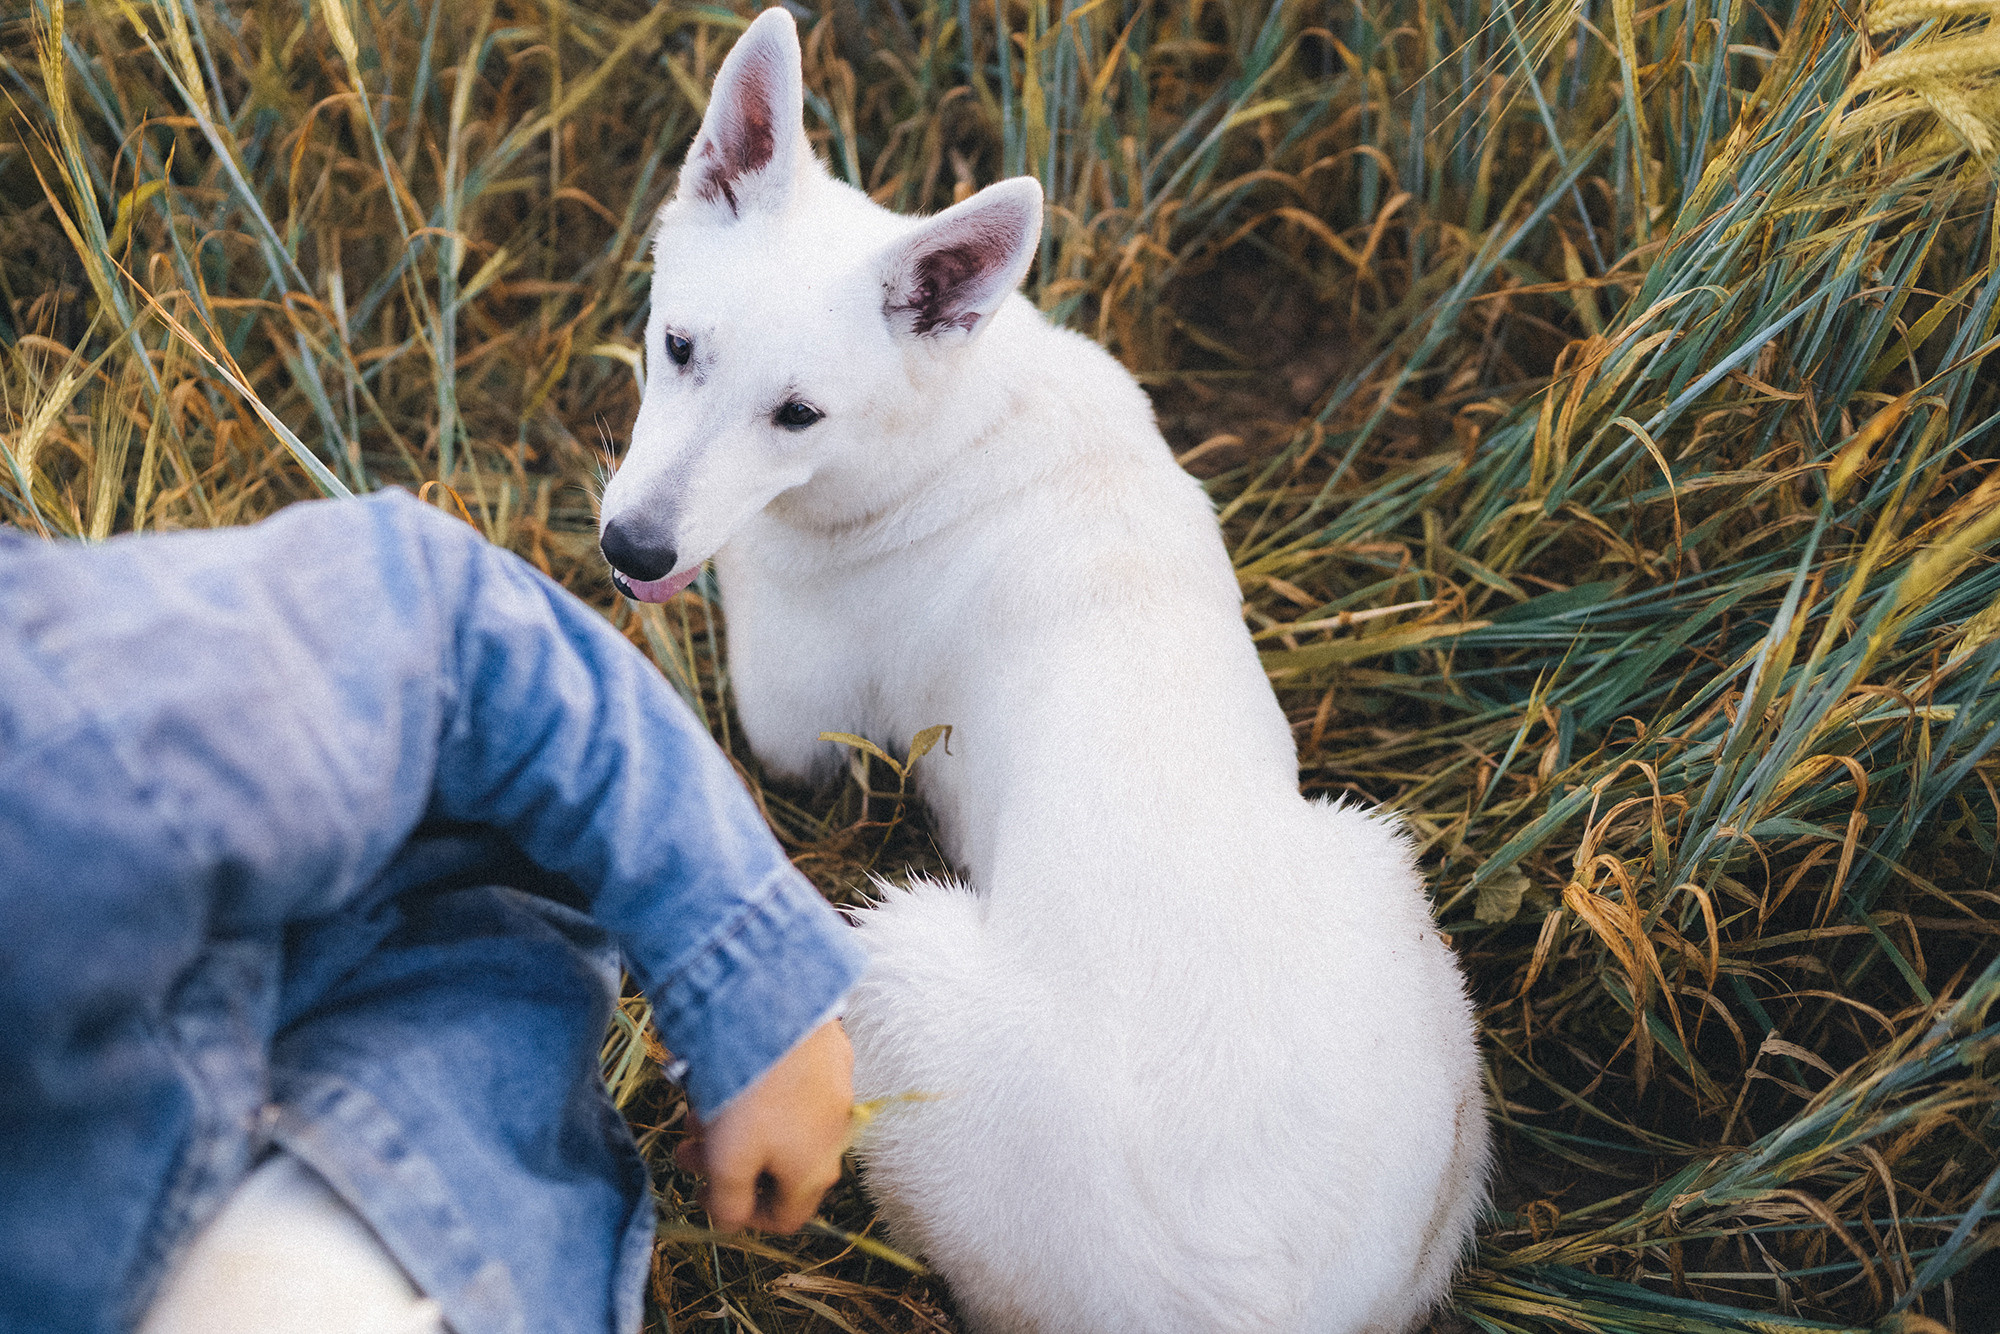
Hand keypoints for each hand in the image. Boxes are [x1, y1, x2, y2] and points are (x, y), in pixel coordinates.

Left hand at [672, 1018, 853, 1232]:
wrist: (773, 1012)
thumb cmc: (749, 1097)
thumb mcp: (727, 1163)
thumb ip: (728, 1204)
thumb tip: (730, 1222)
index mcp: (815, 1172)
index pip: (787, 1219)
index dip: (743, 1218)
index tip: (707, 1195)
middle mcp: (836, 1136)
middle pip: (781, 1169)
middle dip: (729, 1167)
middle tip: (688, 1150)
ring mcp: (837, 1091)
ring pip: (785, 1126)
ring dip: (739, 1131)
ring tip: (696, 1111)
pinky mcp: (831, 1054)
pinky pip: (794, 1089)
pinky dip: (762, 1096)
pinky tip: (732, 1077)